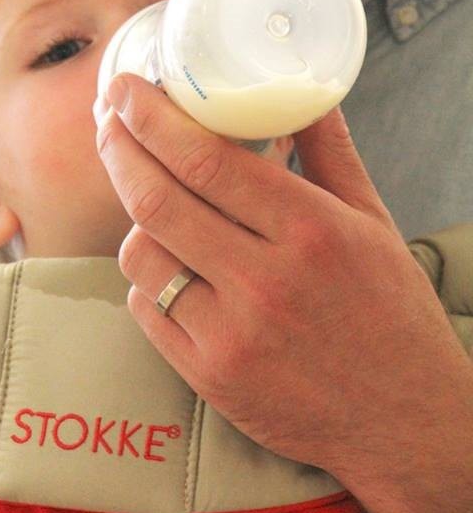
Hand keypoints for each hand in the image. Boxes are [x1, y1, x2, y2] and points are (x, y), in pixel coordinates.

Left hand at [95, 73, 472, 512]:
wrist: (406, 422)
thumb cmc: (390, 313)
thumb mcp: (372, 222)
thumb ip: (329, 151)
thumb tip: (300, 93)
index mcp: (310, 231)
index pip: (205, 161)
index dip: (152, 118)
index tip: (125, 90)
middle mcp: (265, 281)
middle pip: (156, 199)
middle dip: (118, 148)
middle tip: (106, 120)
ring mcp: (231, 334)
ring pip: (139, 253)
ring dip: (132, 217)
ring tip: (147, 198)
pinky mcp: (207, 375)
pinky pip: (144, 307)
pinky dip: (146, 276)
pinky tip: (167, 263)